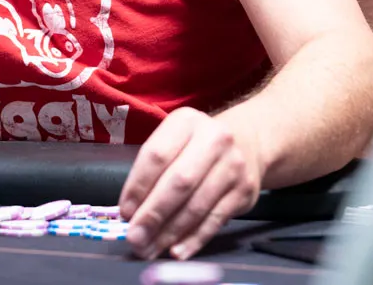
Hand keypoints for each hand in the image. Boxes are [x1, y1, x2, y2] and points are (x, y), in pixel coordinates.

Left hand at [118, 107, 260, 260]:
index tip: (124, 212)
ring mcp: (233, 165)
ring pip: (197, 205)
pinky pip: (215, 220)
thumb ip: (153, 170)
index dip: (138, 186)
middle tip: (135, 238)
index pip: (156, 155)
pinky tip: (177, 251)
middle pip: (179, 182)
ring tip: (150, 249)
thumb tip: (131, 212)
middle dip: (153, 214)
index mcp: (186, 122)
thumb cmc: (197, 145)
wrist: (248, 141)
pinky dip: (194, 239)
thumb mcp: (175, 140)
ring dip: (170, 232)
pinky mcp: (245, 191)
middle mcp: (214, 139)